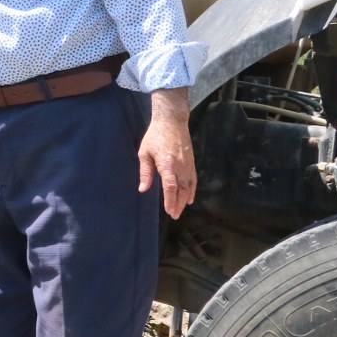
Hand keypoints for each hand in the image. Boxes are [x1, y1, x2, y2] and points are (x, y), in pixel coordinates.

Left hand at [139, 87, 196, 218]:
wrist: (172, 121)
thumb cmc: (155, 136)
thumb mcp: (144, 153)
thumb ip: (145, 172)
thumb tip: (143, 189)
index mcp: (167, 164)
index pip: (170, 187)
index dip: (170, 200)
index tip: (169, 211)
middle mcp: (180, 166)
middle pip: (182, 189)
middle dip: (179, 204)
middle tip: (175, 215)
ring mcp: (188, 164)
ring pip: (189, 186)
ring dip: (186, 199)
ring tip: (181, 210)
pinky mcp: (191, 162)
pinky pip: (194, 179)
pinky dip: (193, 190)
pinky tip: (190, 198)